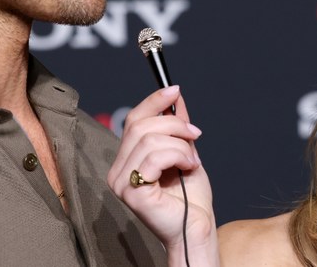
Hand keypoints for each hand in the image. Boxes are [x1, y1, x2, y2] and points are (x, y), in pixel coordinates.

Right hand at [107, 85, 217, 265]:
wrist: (197, 227)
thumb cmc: (191, 197)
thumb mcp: (185, 152)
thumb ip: (177, 128)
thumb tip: (175, 97)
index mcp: (127, 160)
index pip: (133, 120)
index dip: (153, 101)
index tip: (174, 89)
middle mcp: (118, 170)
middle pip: (140, 125)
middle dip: (174, 124)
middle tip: (195, 133)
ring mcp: (122, 182)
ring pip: (150, 140)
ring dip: (180, 144)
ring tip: (192, 159)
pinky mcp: (132, 192)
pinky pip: (155, 157)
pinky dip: (178, 156)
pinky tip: (188, 167)